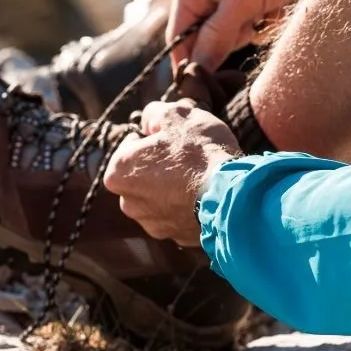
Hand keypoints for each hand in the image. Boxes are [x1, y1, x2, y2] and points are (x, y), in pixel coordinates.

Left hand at [104, 100, 238, 246]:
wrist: (231, 194)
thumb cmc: (200, 151)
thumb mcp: (176, 115)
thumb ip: (154, 113)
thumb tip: (149, 121)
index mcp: (118, 172)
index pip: (129, 145)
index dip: (152, 137)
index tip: (172, 136)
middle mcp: (128, 203)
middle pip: (142, 176)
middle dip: (159, 166)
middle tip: (186, 155)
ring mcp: (152, 224)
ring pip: (159, 198)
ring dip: (172, 188)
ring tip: (199, 176)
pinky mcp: (176, 237)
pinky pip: (178, 216)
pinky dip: (187, 206)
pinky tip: (205, 194)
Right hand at [168, 0, 350, 69]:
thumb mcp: (245, 1)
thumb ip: (217, 36)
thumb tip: (195, 70)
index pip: (179, 37)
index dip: (191, 63)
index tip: (207, 88)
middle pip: (204, 38)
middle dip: (231, 39)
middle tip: (255, 23)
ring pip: (230, 33)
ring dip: (252, 30)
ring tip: (270, 8)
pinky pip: (249, 22)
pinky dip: (265, 20)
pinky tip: (279, 4)